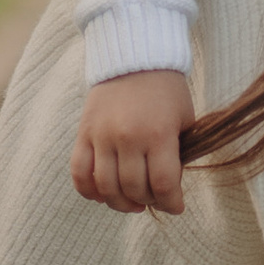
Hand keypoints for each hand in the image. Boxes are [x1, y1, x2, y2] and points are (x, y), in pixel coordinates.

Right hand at [73, 71, 193, 214]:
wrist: (134, 58)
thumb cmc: (166, 90)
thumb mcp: (184, 119)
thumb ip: (179, 154)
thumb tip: (170, 189)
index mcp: (158, 132)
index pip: (163, 184)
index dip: (172, 203)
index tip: (176, 206)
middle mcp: (128, 136)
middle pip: (134, 189)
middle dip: (149, 201)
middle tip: (155, 199)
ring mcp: (102, 136)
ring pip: (106, 187)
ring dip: (120, 202)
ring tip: (132, 202)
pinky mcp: (84, 133)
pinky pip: (79, 173)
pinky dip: (89, 191)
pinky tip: (102, 195)